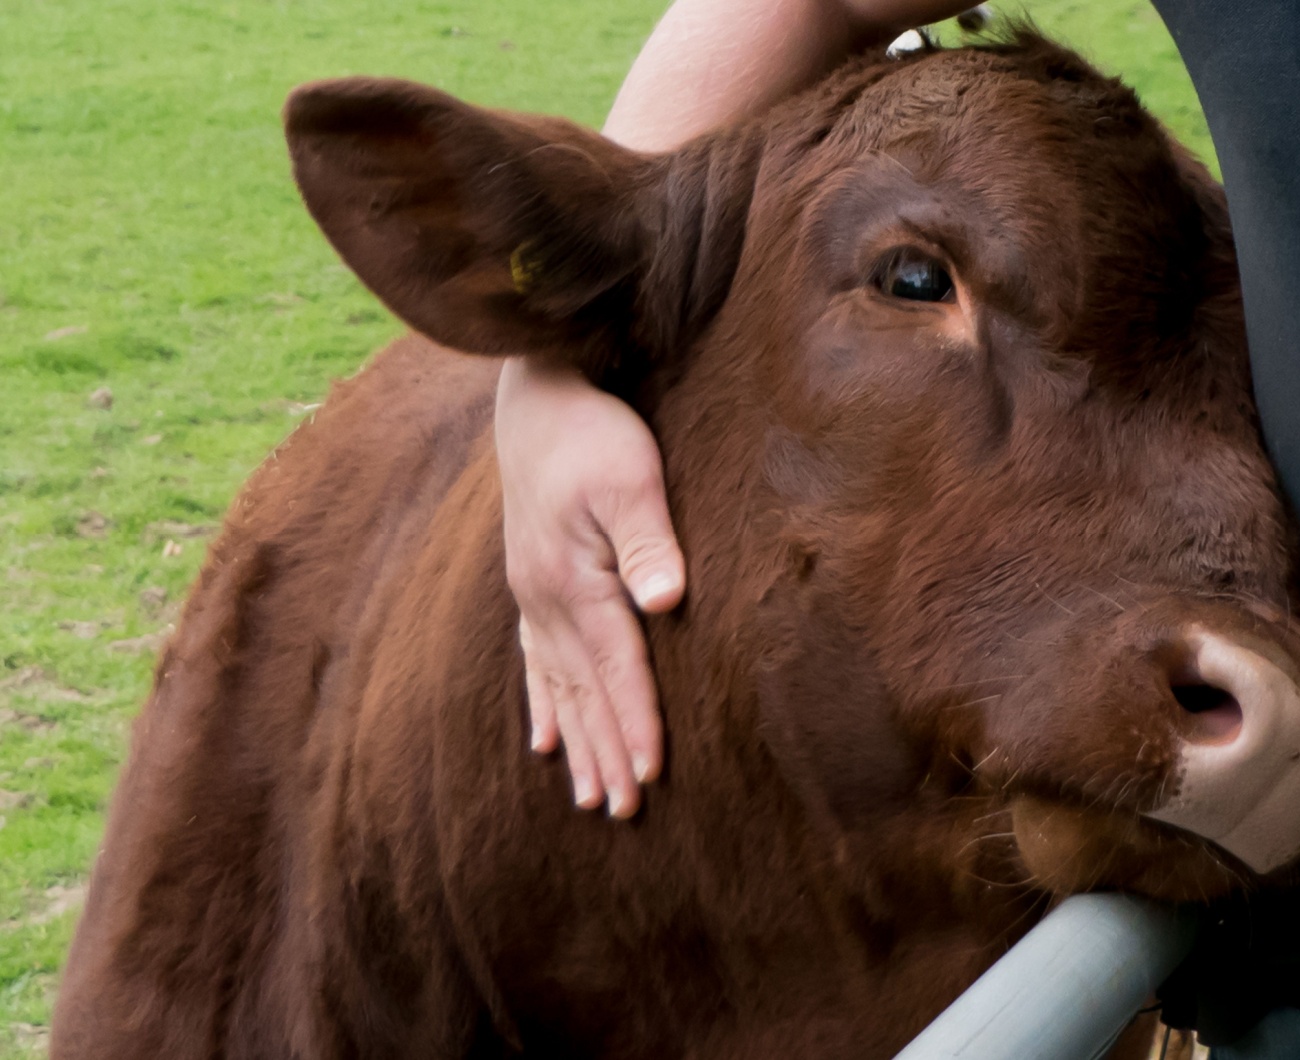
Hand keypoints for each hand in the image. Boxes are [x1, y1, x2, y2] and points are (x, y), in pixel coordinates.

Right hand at [495, 358, 684, 817]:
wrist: (535, 401)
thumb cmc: (594, 434)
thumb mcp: (631, 476)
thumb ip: (650, 539)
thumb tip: (667, 598)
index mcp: (576, 581)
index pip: (616, 667)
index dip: (636, 722)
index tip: (650, 775)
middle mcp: (547, 601)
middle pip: (585, 691)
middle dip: (604, 752)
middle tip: (621, 811)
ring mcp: (533, 596)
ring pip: (559, 686)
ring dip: (576, 742)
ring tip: (586, 797)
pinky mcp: (532, 585)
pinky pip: (534, 661)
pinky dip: (542, 702)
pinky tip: (541, 738)